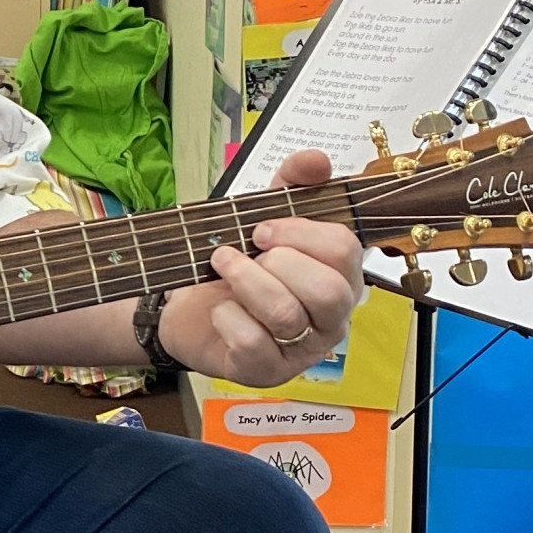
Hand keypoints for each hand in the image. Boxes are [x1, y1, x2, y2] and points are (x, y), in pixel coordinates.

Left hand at [158, 150, 366, 385]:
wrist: (187, 310)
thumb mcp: (260, 217)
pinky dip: (228, 318)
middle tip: (239, 252)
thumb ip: (290, 185)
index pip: (346, 250)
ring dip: (245, 282)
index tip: (261, 229)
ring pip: (287, 314)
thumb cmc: (236, 268)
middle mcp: (332, 317)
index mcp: (340, 276)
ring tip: (220, 267)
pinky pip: (253, 343)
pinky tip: (219, 310)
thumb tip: (315, 160)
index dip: (300, 233)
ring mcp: (302, 349)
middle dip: (275, 262)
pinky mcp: (267, 372)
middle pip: (326, 290)